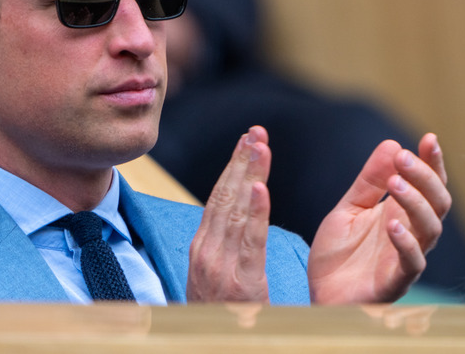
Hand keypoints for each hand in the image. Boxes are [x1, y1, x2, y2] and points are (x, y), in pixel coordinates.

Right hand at [187, 126, 271, 301]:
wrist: (213, 347)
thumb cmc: (220, 318)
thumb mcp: (214, 279)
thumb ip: (222, 249)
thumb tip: (232, 218)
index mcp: (202, 248)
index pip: (218, 198)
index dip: (233, 168)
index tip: (246, 141)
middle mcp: (207, 251)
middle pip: (225, 196)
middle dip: (241, 161)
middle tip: (255, 131)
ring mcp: (220, 266)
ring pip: (236, 210)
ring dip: (249, 174)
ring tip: (260, 145)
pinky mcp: (240, 282)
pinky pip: (249, 241)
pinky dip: (255, 211)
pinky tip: (261, 187)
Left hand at [307, 133, 450, 303]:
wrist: (319, 293)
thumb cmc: (337, 255)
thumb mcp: (348, 208)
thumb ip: (368, 181)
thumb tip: (392, 144)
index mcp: (401, 214)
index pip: (429, 185)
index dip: (433, 162)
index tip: (430, 138)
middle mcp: (410, 234)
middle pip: (438, 203)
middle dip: (424, 177)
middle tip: (404, 157)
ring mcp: (406, 258)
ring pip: (431, 229)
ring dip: (415, 202)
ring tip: (395, 183)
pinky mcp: (394, 282)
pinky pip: (412, 264)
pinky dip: (406, 243)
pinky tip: (392, 224)